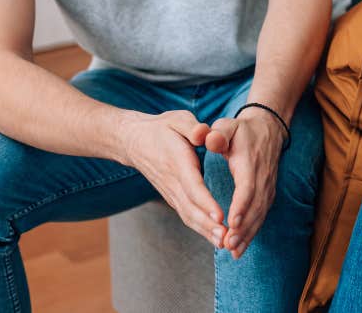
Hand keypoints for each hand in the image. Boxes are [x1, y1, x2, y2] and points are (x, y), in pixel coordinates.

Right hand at [118, 110, 226, 247]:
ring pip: (188, 215)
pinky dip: (200, 228)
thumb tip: (203, 133)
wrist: (134, 142)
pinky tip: (214, 237)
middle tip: (227, 238)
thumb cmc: (161, 129)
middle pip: (191, 208)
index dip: (206, 202)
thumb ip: (191, 126)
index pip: (192, 186)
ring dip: (205, 231)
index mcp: (177, 162)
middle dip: (209, 225)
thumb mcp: (177, 119)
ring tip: (224, 243)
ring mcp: (170, 192)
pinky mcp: (171, 197)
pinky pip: (186, 215)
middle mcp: (173, 182)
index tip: (220, 216)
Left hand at [205, 108, 286, 258]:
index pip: (247, 186)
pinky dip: (251, 233)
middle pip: (255, 206)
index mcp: (249, 162)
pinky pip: (261, 216)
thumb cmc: (241, 130)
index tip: (233, 222)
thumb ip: (218, 133)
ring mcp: (267, 187)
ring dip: (247, 234)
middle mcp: (262, 177)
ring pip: (260, 214)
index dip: (241, 205)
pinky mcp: (267, 194)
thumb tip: (209, 140)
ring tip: (233, 251)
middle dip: (243, 227)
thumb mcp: (228, 126)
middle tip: (228, 244)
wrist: (268, 129)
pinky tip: (239, 249)